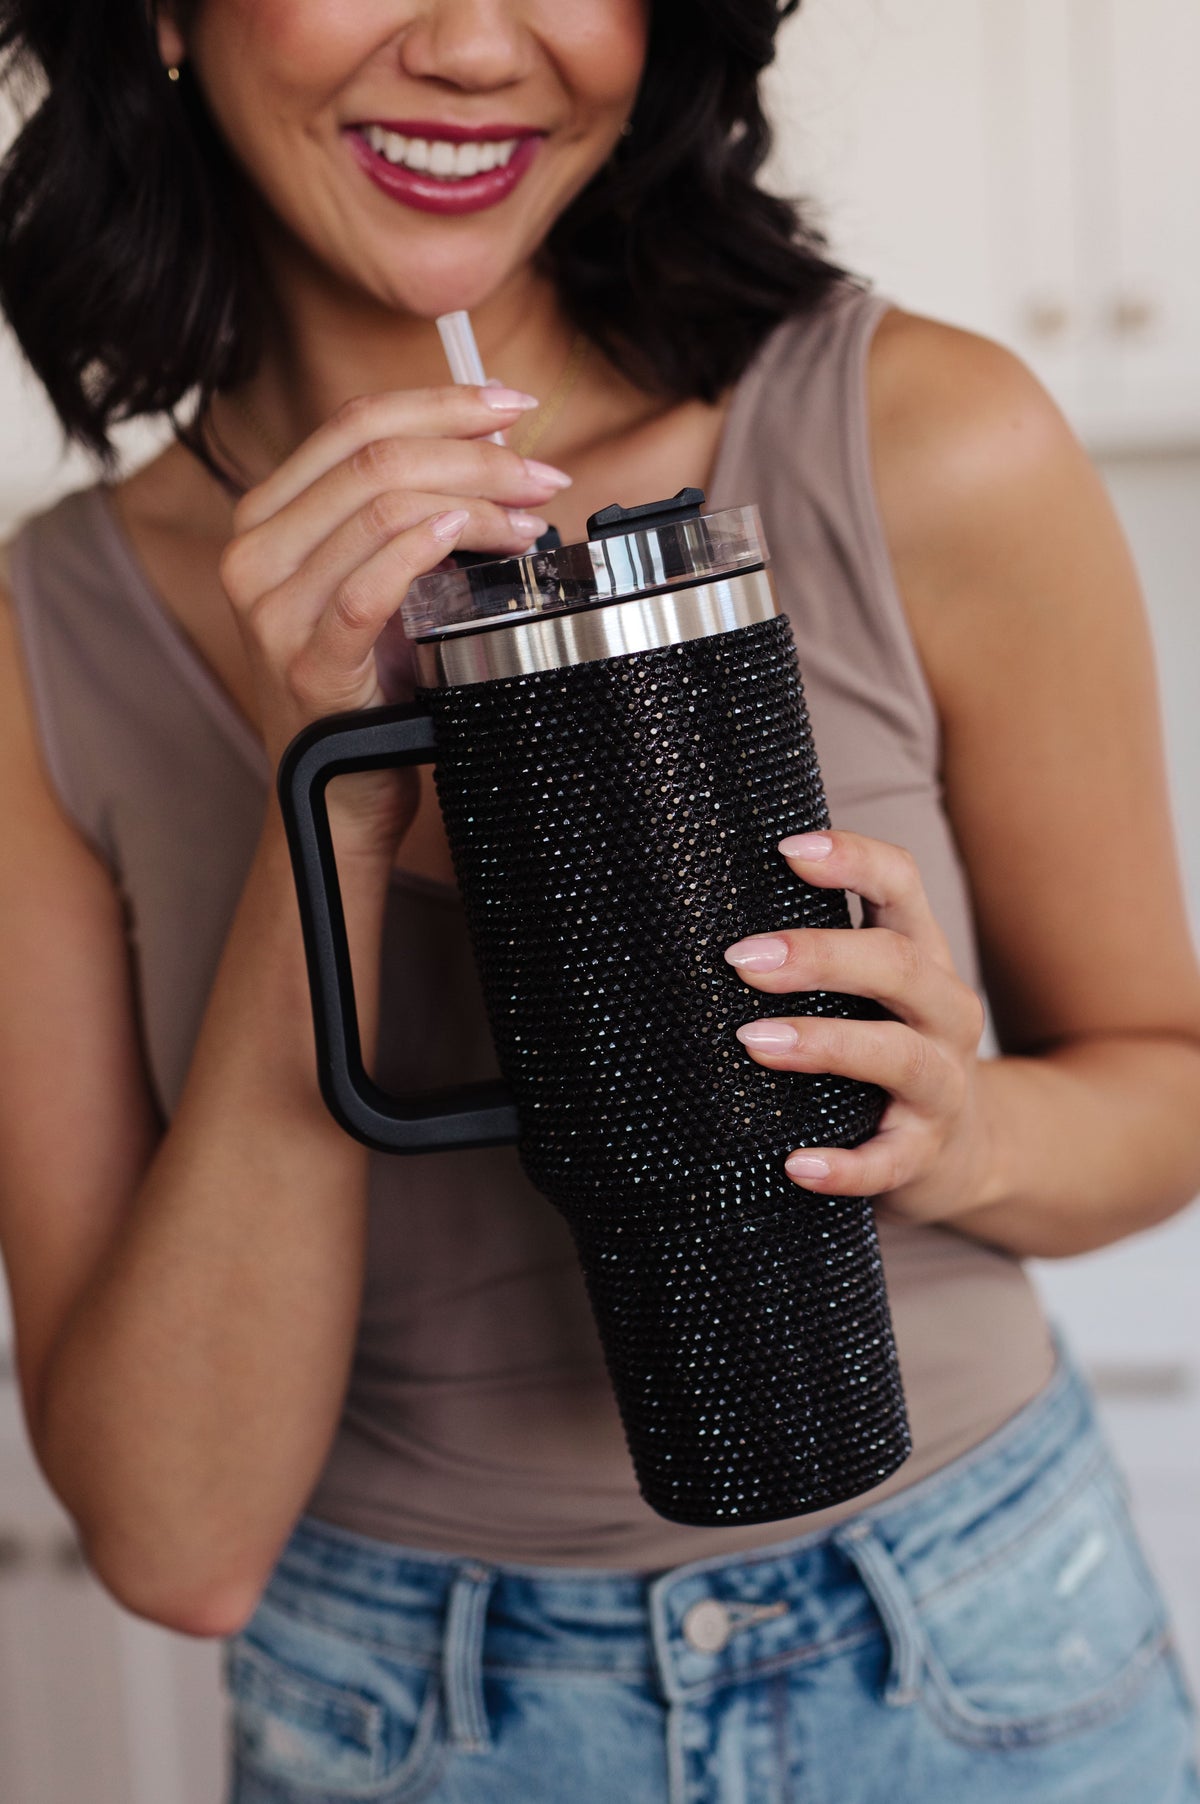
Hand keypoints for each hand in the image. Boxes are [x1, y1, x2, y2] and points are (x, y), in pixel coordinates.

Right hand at [218, 384, 570, 852]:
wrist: (339, 794)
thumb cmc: (368, 687)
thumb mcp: (379, 582)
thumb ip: (410, 516)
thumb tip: (497, 451)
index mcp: (268, 517)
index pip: (355, 422)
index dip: (443, 402)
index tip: (512, 405)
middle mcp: (255, 553)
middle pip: (375, 458)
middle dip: (477, 454)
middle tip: (542, 475)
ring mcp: (274, 611)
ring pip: (382, 510)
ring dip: (476, 504)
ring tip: (529, 524)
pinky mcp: (308, 665)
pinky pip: (368, 589)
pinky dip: (425, 550)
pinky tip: (469, 538)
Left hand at [724, 830, 988, 1223]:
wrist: (969, 1152)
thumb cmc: (889, 1046)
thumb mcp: (876, 990)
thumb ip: (823, 947)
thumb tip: (704, 898)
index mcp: (923, 955)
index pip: (901, 884)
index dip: (852, 859)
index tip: (788, 848)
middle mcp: (944, 1011)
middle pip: (897, 965)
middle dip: (819, 956)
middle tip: (742, 960)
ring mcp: (942, 1085)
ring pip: (898, 1055)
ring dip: (824, 1045)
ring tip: (754, 1042)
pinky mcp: (925, 1154)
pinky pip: (888, 1161)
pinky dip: (845, 1164)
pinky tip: (797, 1165)